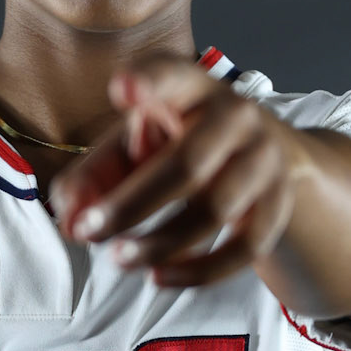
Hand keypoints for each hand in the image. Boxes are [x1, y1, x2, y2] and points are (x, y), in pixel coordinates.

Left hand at [50, 55, 308, 288]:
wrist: (261, 156)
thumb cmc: (176, 146)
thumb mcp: (130, 149)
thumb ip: (90, 180)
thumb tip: (71, 223)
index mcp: (189, 86)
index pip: (171, 73)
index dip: (148, 81)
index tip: (121, 90)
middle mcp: (234, 114)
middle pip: (188, 163)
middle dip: (132, 206)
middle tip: (89, 233)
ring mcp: (263, 158)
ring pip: (215, 211)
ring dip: (160, 244)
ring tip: (119, 259)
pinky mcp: (278, 203)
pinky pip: (244, 247)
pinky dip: (198, 271)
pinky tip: (159, 277)